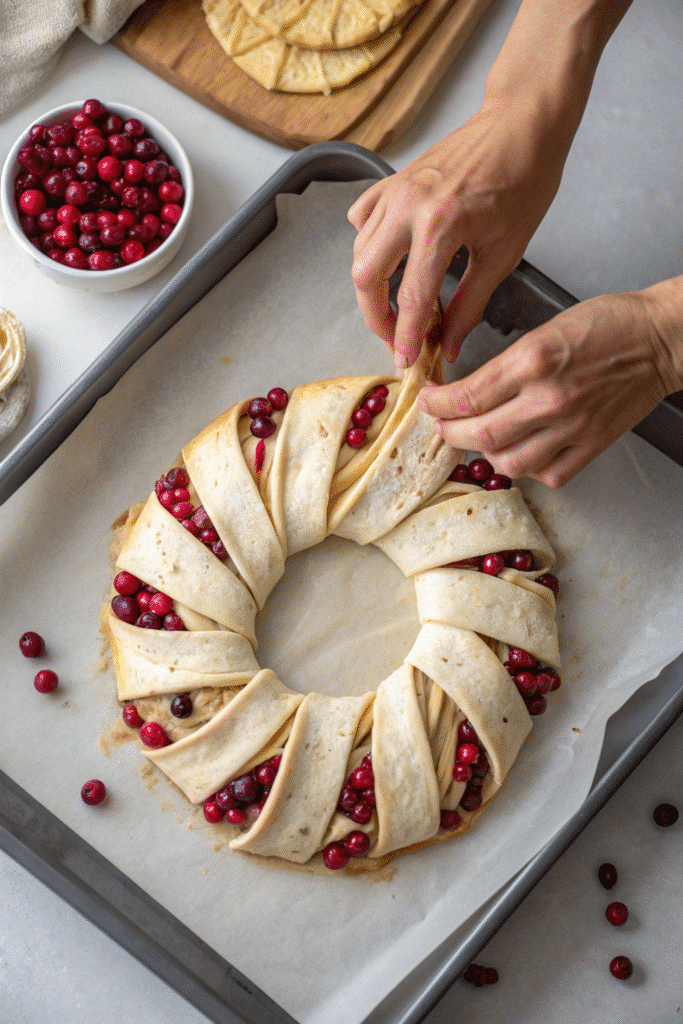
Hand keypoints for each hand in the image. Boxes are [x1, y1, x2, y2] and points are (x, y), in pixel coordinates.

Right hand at [348, 99, 565, 369]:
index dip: (405, 338)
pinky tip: (392, 258)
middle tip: (397, 338)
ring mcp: (395, 190)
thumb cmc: (524, 180)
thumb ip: (470, 304)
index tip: (406, 362)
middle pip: (366, 278)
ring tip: (400, 307)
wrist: (522, 123)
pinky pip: (363, 221)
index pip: (410, 298)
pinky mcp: (392, 181)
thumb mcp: (504, 253)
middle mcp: (409, 206)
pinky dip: (369, 246)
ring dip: (372, 288)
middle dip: (376, 318)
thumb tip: (447, 345)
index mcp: (441, 225)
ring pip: (359, 252)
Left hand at [417, 285, 682, 486]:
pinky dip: (526, 468)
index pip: (468, 396)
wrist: (660, 340)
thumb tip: (470, 391)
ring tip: (481, 441)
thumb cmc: (608, 325)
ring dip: (485, 455)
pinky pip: (546, 475)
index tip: (428, 402)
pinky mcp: (591, 446)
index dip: (438, 405)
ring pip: (508, 462)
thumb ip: (507, 365)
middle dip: (450, 434)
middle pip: (480, 435)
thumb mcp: (545, 328)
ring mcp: (572, 428)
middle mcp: (550, 398)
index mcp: (534, 360)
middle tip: (443, 427)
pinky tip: (522, 451)